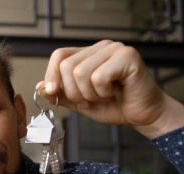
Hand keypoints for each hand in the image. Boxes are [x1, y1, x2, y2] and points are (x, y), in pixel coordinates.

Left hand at [38, 40, 183, 138]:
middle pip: (67, 66)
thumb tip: (40, 87)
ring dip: (90, 94)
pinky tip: (116, 91)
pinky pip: (99, 77)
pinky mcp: (128, 56)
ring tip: (105, 95)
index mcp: (89, 54)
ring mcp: (115, 49)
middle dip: (74, 92)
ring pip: (81, 72)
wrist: (143, 115)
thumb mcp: (81, 102)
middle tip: (90, 99)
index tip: (52, 92)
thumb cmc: (116, 106)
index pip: (60, 55)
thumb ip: (61, 94)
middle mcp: (101, 48)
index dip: (51, 74)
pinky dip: (104, 92)